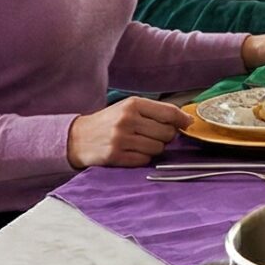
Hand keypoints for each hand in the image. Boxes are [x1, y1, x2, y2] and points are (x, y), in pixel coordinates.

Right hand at [66, 96, 187, 168]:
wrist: (77, 138)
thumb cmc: (108, 122)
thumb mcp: (128, 108)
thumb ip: (155, 112)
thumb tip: (186, 120)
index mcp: (132, 104)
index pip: (169, 112)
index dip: (182, 120)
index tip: (187, 123)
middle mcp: (127, 120)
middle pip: (167, 133)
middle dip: (165, 136)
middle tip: (153, 135)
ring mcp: (121, 139)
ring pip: (158, 148)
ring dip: (154, 148)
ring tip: (140, 143)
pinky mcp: (116, 156)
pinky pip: (145, 160)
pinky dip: (143, 158)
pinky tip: (131, 152)